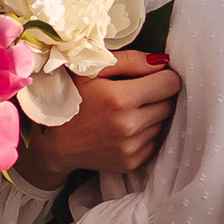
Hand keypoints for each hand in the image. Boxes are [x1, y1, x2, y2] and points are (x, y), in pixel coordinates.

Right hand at [19, 49, 179, 186]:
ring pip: (164, 123)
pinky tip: (125, 127)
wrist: (52, 141)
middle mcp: (129, 126)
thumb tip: (163, 62)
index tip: (151, 76)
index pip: (171, 83)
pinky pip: (154, 141)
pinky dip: (145, 133)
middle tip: (136, 92)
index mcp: (120, 99)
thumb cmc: (70, 97)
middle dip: (159, 94)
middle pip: (170, 103)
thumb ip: (130, 60)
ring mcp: (131, 148)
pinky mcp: (131, 162)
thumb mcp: (92, 70)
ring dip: (152, 114)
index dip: (163, 75)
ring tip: (127, 110)